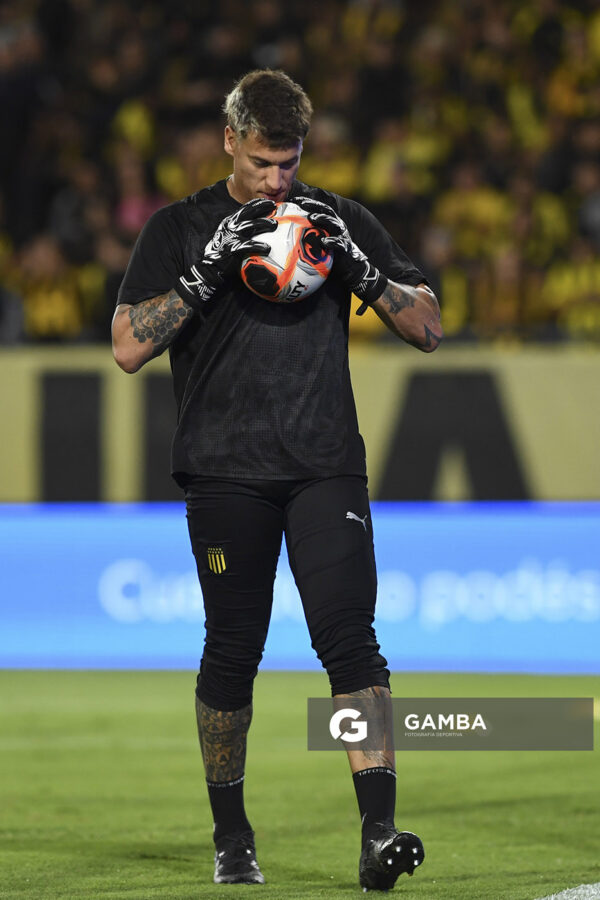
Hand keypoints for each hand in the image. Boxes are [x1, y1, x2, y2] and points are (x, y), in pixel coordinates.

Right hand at [179, 199, 276, 306]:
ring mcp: (231, 236)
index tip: (269, 202)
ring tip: (274, 224)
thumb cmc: (223, 253)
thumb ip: (242, 232)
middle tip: (274, 206)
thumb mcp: (230, 237)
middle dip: (262, 207)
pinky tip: (267, 248)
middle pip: (248, 212)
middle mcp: (230, 226)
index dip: (257, 204)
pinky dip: (258, 245)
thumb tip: (258, 230)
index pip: (244, 208)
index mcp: (230, 222)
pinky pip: (248, 245)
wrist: (210, 267)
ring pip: (250, 225)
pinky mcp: (232, 248)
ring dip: (263, 223)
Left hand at [296, 197, 386, 313]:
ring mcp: (343, 236)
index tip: (293, 200)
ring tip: (312, 217)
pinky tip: (324, 241)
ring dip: (323, 219)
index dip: (307, 202)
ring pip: (334, 223)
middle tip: (303, 204)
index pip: (319, 209)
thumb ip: (308, 239)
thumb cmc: (332, 257)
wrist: (350, 270)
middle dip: (315, 205)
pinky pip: (339, 243)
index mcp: (330, 224)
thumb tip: (286, 240)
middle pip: (327, 211)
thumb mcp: (319, 246)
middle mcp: (337, 227)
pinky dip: (332, 241)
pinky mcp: (346, 247)